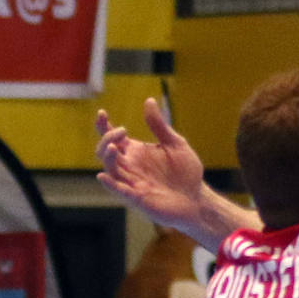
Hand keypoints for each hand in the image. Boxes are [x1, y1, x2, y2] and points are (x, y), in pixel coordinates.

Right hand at [95, 97, 206, 230]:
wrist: (196, 197)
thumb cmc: (186, 171)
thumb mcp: (175, 143)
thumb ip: (159, 125)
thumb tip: (148, 100)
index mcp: (136, 151)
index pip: (113, 137)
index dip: (103, 125)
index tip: (102, 113)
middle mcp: (130, 166)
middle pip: (105, 151)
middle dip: (107, 139)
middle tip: (123, 131)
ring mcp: (132, 182)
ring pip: (109, 169)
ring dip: (107, 157)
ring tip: (113, 147)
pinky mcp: (137, 197)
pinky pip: (119, 190)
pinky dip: (110, 184)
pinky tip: (104, 175)